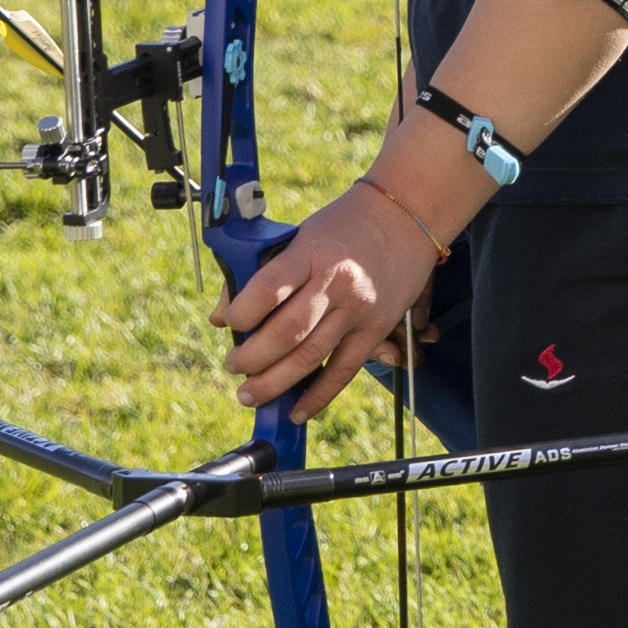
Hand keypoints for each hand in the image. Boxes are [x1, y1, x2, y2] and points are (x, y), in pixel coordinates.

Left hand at [217, 182, 444, 416]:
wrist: (406, 216)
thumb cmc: (342, 226)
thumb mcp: (297, 237)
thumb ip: (257, 275)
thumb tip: (220, 318)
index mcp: (310, 253)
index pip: (268, 289)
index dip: (242, 314)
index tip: (231, 324)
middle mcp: (335, 283)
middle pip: (287, 333)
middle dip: (252, 359)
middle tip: (233, 367)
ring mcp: (358, 309)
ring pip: (310, 357)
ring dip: (274, 383)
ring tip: (248, 394)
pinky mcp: (376, 329)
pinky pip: (343, 371)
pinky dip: (318, 396)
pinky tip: (296, 411)